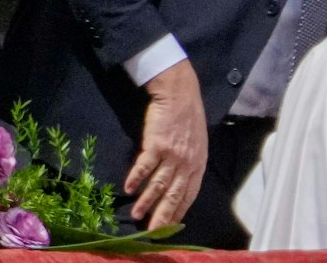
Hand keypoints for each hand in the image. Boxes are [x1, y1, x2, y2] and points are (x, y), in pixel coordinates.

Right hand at [125, 60, 206, 229]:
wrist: (179, 93)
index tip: (170, 227)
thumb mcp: (197, 143)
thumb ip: (190, 163)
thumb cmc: (188, 118)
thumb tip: (178, 184)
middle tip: (152, 232)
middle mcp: (187, 161)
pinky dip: (136, 178)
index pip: (189, 194)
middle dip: (163, 216)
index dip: (179, 211)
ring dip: (146, 201)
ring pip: (158, 184)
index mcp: (198, 163)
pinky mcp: (157, 144)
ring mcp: (172, 154)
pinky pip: (145, 166)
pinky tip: (128, 189)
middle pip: (174, 194)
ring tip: (136, 215)